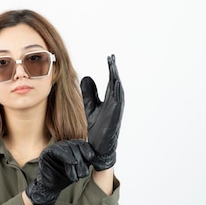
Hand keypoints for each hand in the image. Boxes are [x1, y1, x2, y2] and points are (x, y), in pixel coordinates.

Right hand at [25, 140, 94, 204]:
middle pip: (75, 146)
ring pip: (68, 149)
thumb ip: (85, 161)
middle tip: (83, 174)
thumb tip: (96, 157)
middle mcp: (63, 145)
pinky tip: (72, 163)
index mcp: (71, 147)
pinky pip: (58, 151)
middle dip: (81, 161)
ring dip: (75, 163)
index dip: (87, 149)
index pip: (81, 143)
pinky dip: (67, 157)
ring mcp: (54, 147)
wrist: (50, 187)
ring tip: (77, 176)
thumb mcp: (78, 168)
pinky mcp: (47, 152)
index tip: (91, 157)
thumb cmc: (64, 177)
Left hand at [80, 54, 123, 170]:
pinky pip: (118, 102)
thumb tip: (87, 77)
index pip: (111, 81)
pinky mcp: (115, 117)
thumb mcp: (90, 106)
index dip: (110, 69)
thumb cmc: (97, 127)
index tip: (109, 57)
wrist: (99, 147)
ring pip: (118, 90)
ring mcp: (116, 110)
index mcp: (110, 100)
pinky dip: (117, 92)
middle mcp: (115, 103)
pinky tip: (115, 83)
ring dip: (116, 78)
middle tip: (111, 58)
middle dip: (114, 70)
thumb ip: (89, 93)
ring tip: (113, 67)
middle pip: (116, 83)